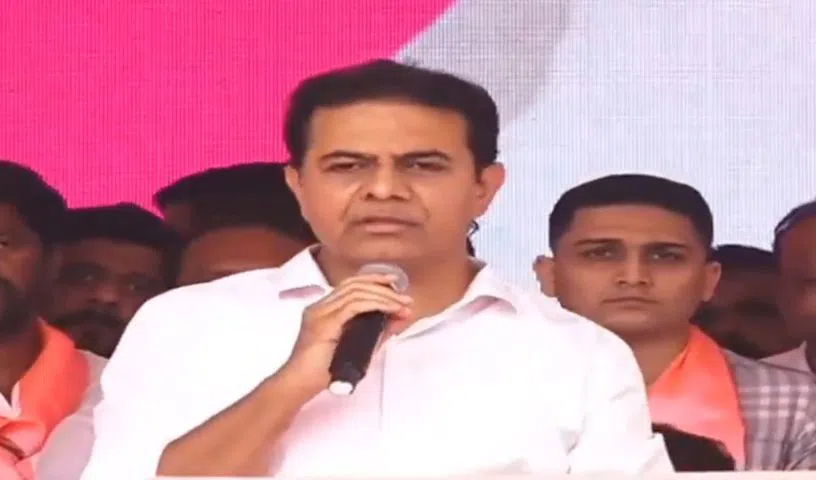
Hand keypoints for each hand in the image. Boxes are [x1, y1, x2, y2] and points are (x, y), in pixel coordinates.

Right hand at [279, 272, 412, 397]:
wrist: (298, 386)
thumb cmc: (323, 372)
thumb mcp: (358, 347)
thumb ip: (377, 333)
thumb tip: (399, 319)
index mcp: (323, 310)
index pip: (350, 286)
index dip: (374, 281)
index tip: (395, 285)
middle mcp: (320, 307)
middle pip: (354, 284)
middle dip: (383, 287)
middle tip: (405, 297)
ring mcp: (320, 313)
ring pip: (356, 292)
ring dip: (383, 296)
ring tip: (401, 304)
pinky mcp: (323, 323)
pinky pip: (354, 306)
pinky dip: (376, 304)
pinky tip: (390, 309)